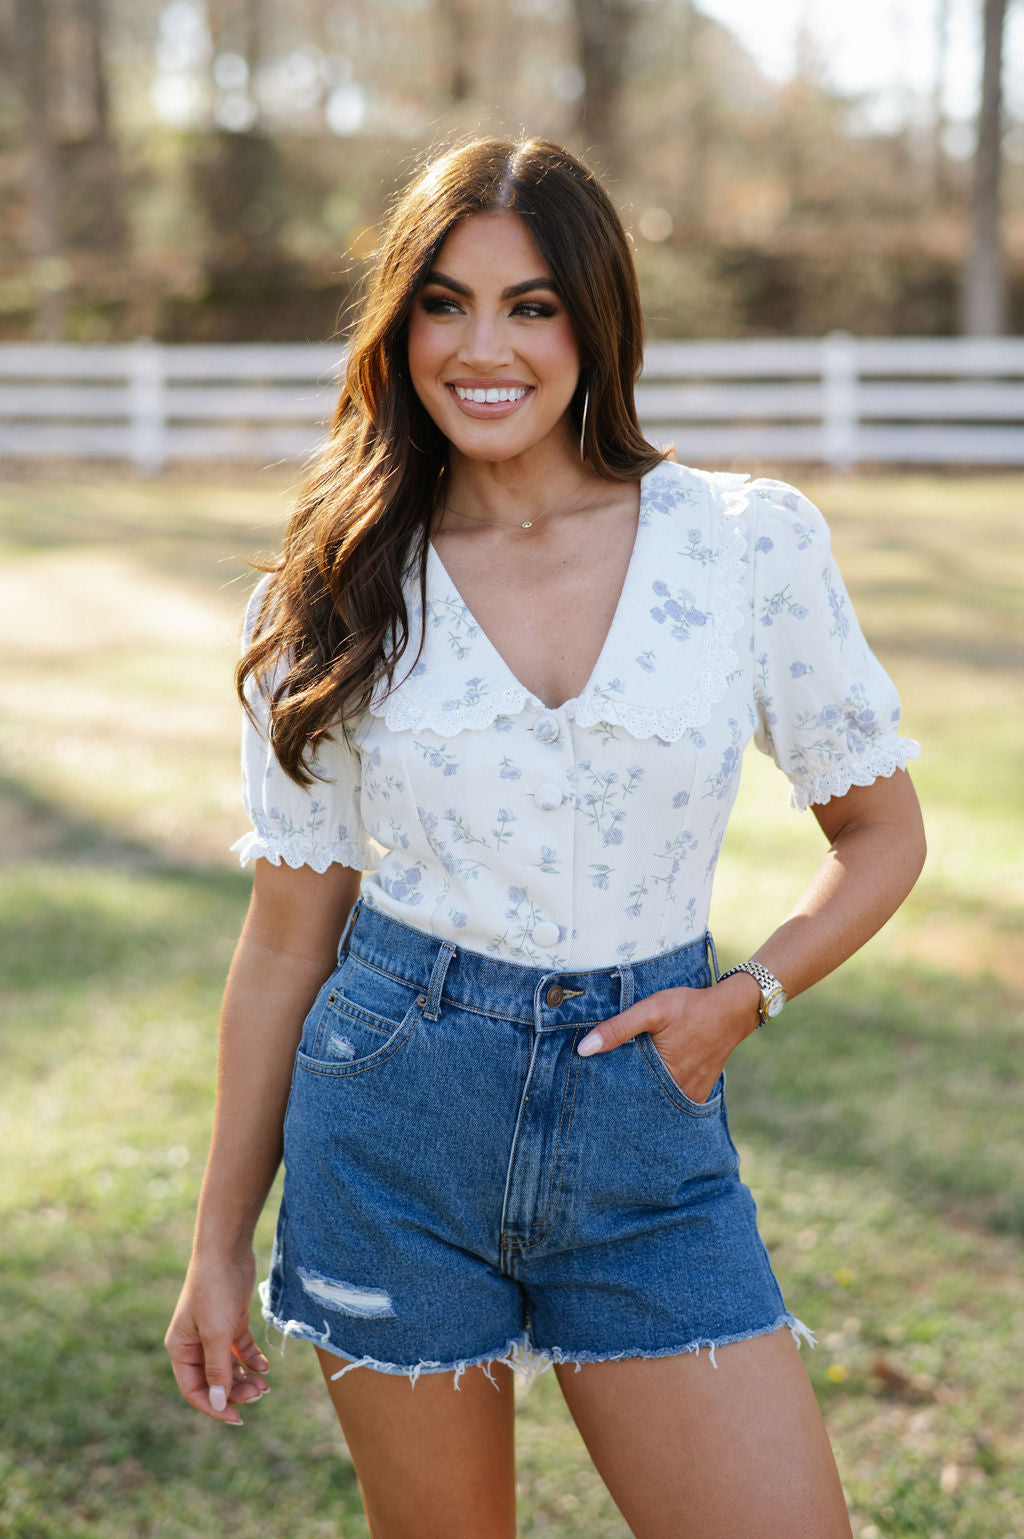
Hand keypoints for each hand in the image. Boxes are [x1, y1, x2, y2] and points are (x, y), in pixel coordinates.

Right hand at [165, 1248, 269, 1425]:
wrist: (227, 1250)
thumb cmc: (215, 1290)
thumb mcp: (216, 1334)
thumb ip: (217, 1369)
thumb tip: (218, 1402)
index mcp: (180, 1349)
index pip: (194, 1389)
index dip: (214, 1406)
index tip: (238, 1417)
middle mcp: (195, 1344)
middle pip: (214, 1380)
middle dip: (235, 1391)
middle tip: (259, 1394)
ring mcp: (214, 1332)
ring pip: (228, 1367)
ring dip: (245, 1378)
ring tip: (265, 1386)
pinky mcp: (231, 1321)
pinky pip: (240, 1350)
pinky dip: (251, 1360)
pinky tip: (265, 1367)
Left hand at [576, 975, 760, 1102]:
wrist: (733, 1010)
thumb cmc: (691, 1008)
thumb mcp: (652, 1010)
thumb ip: (618, 1029)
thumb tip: (584, 1049)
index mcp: (665, 1078)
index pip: (626, 1094)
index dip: (609, 1091)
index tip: (592, 1089)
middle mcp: (679, 1093)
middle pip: (642, 1101)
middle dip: (624, 1097)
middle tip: (603, 1091)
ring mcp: (691, 1095)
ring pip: (659, 1102)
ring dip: (643, 1096)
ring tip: (624, 1088)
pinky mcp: (700, 1091)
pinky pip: (674, 1099)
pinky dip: (661, 1094)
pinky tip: (650, 1083)